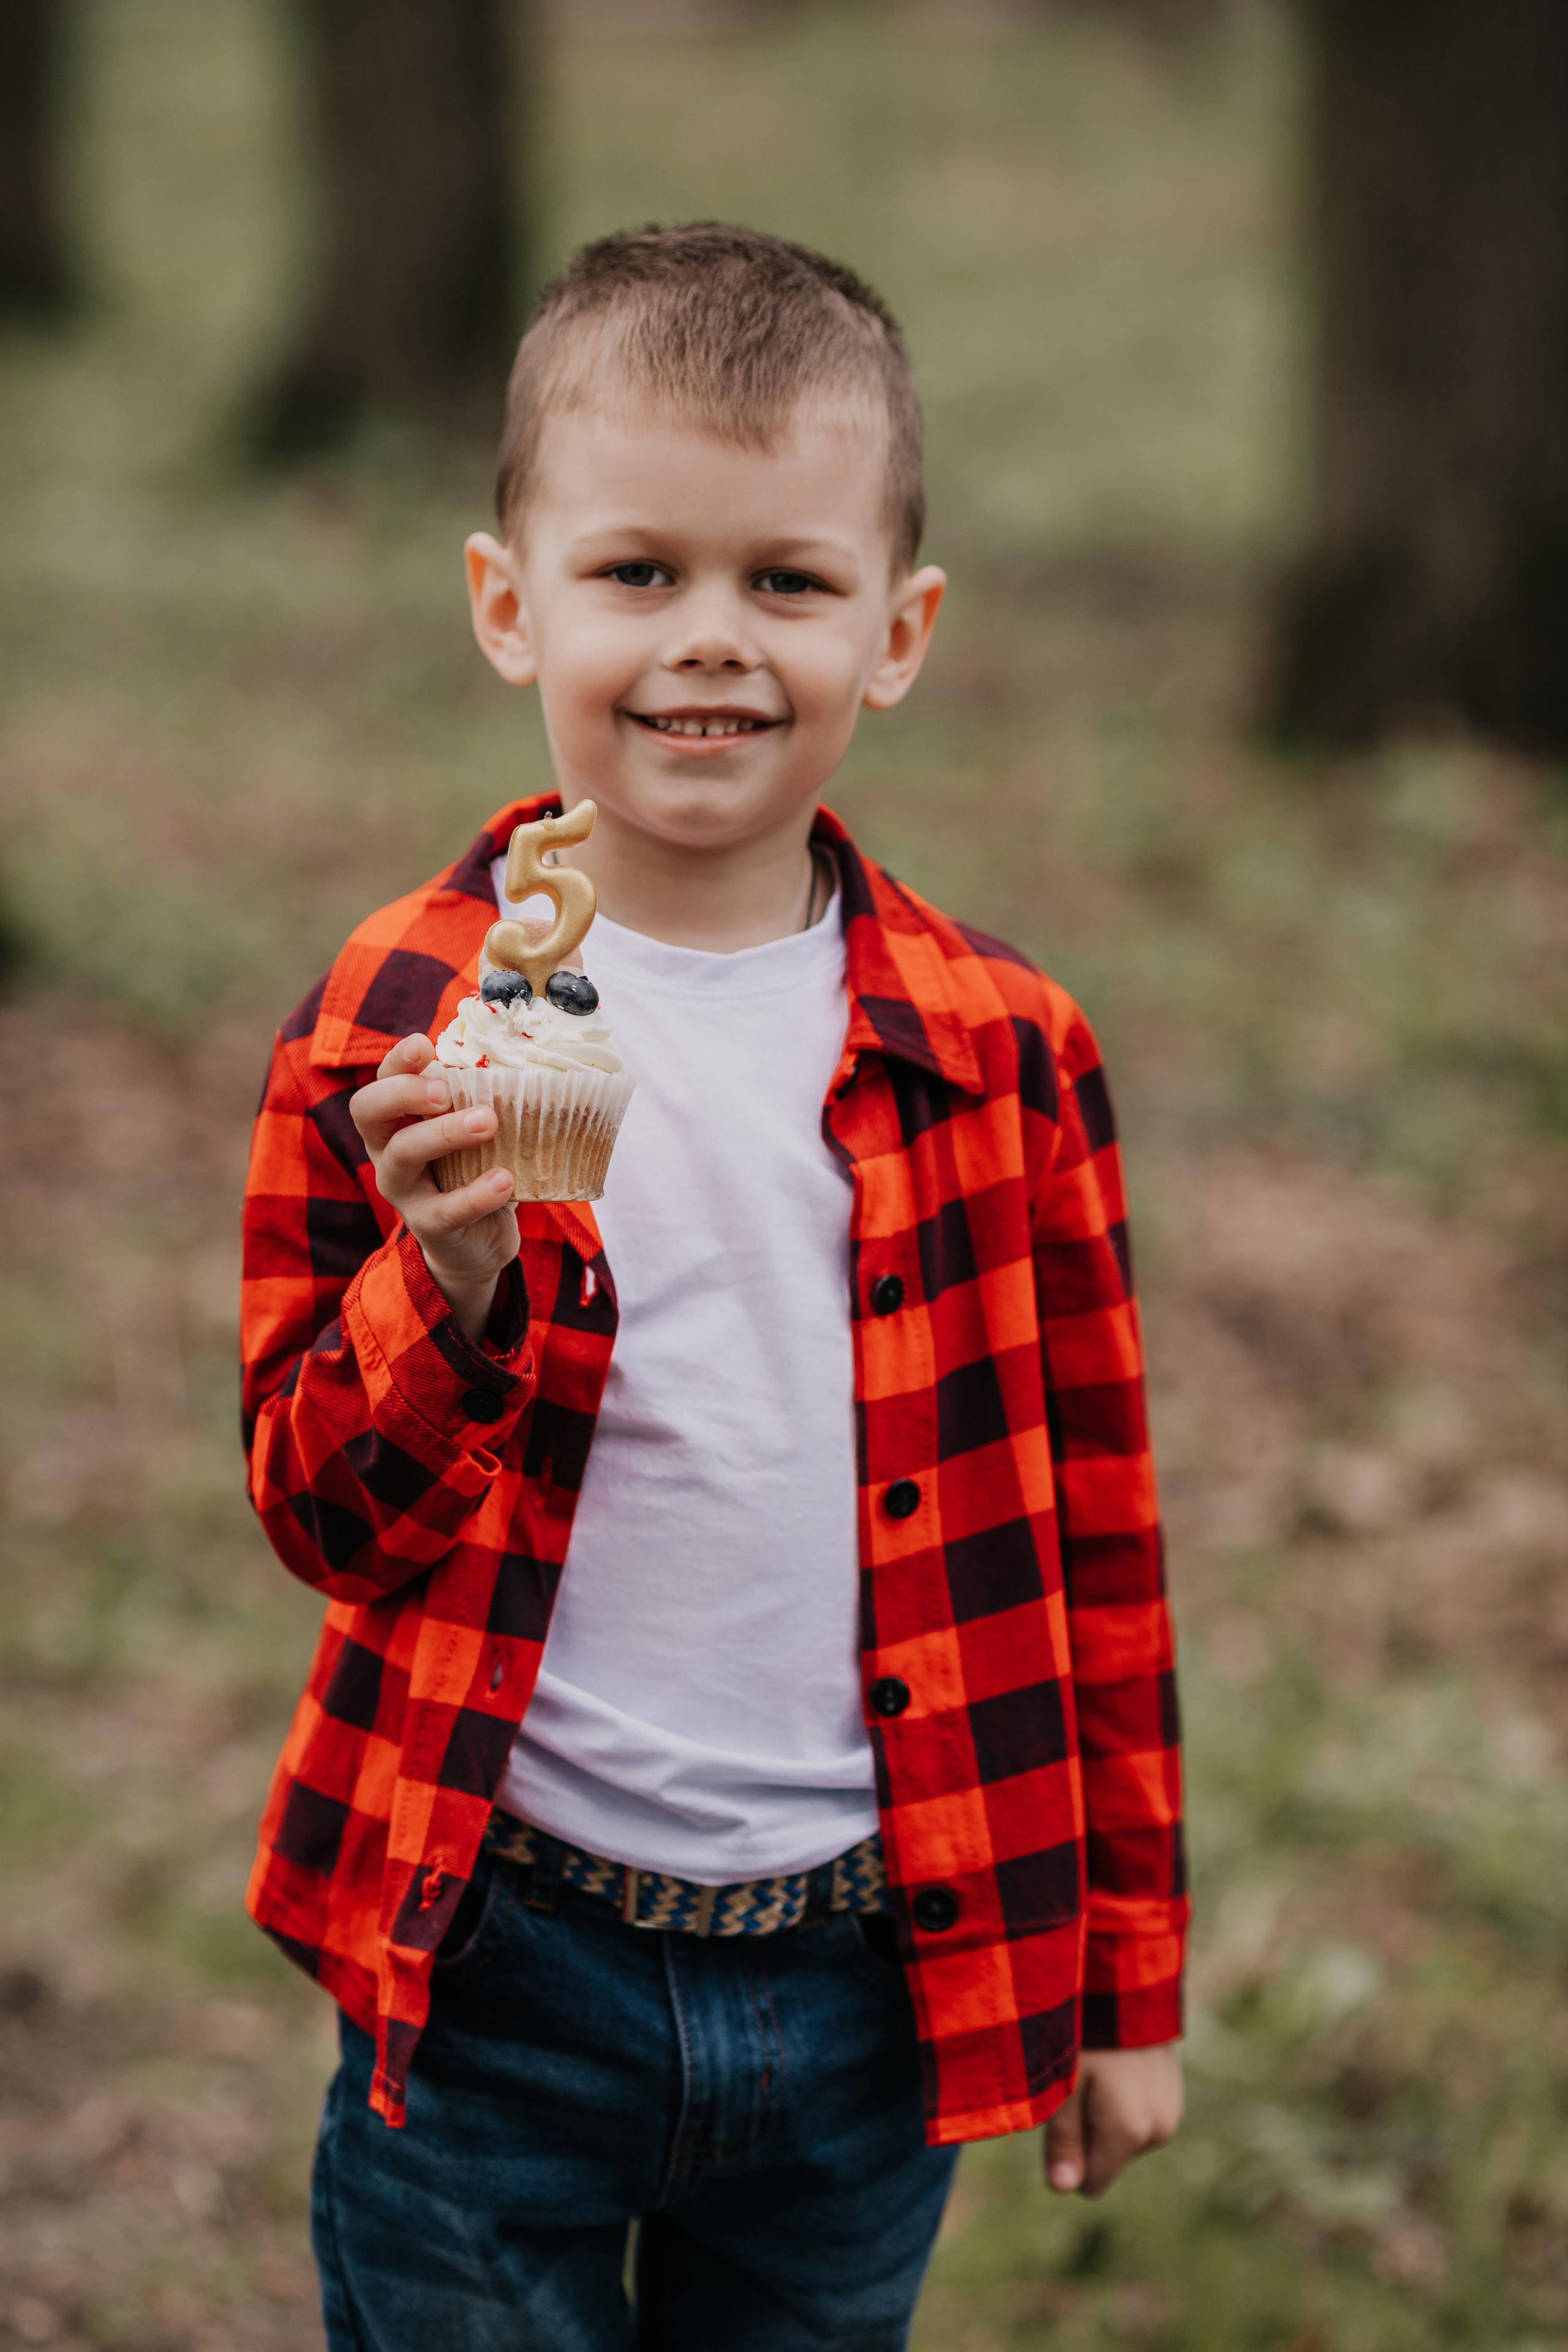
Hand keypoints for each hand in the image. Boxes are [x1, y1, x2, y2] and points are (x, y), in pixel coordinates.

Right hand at [349, 1034, 518, 1341]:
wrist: (475, 1244)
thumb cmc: (473, 1169)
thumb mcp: (472, 1131)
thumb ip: (481, 1098)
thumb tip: (525, 1055)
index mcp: (395, 1119)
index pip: (381, 1080)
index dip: (397, 1061)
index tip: (424, 1045)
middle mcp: (387, 1150)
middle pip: (370, 1111)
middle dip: (405, 1093)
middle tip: (447, 1092)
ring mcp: (403, 1190)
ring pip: (405, 1154)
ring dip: (445, 1133)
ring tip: (488, 1122)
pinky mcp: (429, 1226)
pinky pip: (446, 1210)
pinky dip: (477, 1194)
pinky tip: (505, 1180)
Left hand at [1044, 2045, 1181, 2197]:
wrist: (1127, 1979)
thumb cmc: (1085, 2030)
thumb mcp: (1063, 2083)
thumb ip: (1063, 2139)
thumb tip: (1063, 2189)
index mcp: (1131, 2132)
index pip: (1090, 2183)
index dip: (1067, 2154)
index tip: (1062, 2109)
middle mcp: (1159, 2131)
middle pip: (1106, 2159)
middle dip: (1086, 2131)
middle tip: (1079, 2080)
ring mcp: (1171, 2112)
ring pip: (1122, 2138)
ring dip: (1103, 2113)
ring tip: (1099, 2065)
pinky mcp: (1174, 2096)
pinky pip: (1138, 2117)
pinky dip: (1122, 2099)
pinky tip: (1117, 2062)